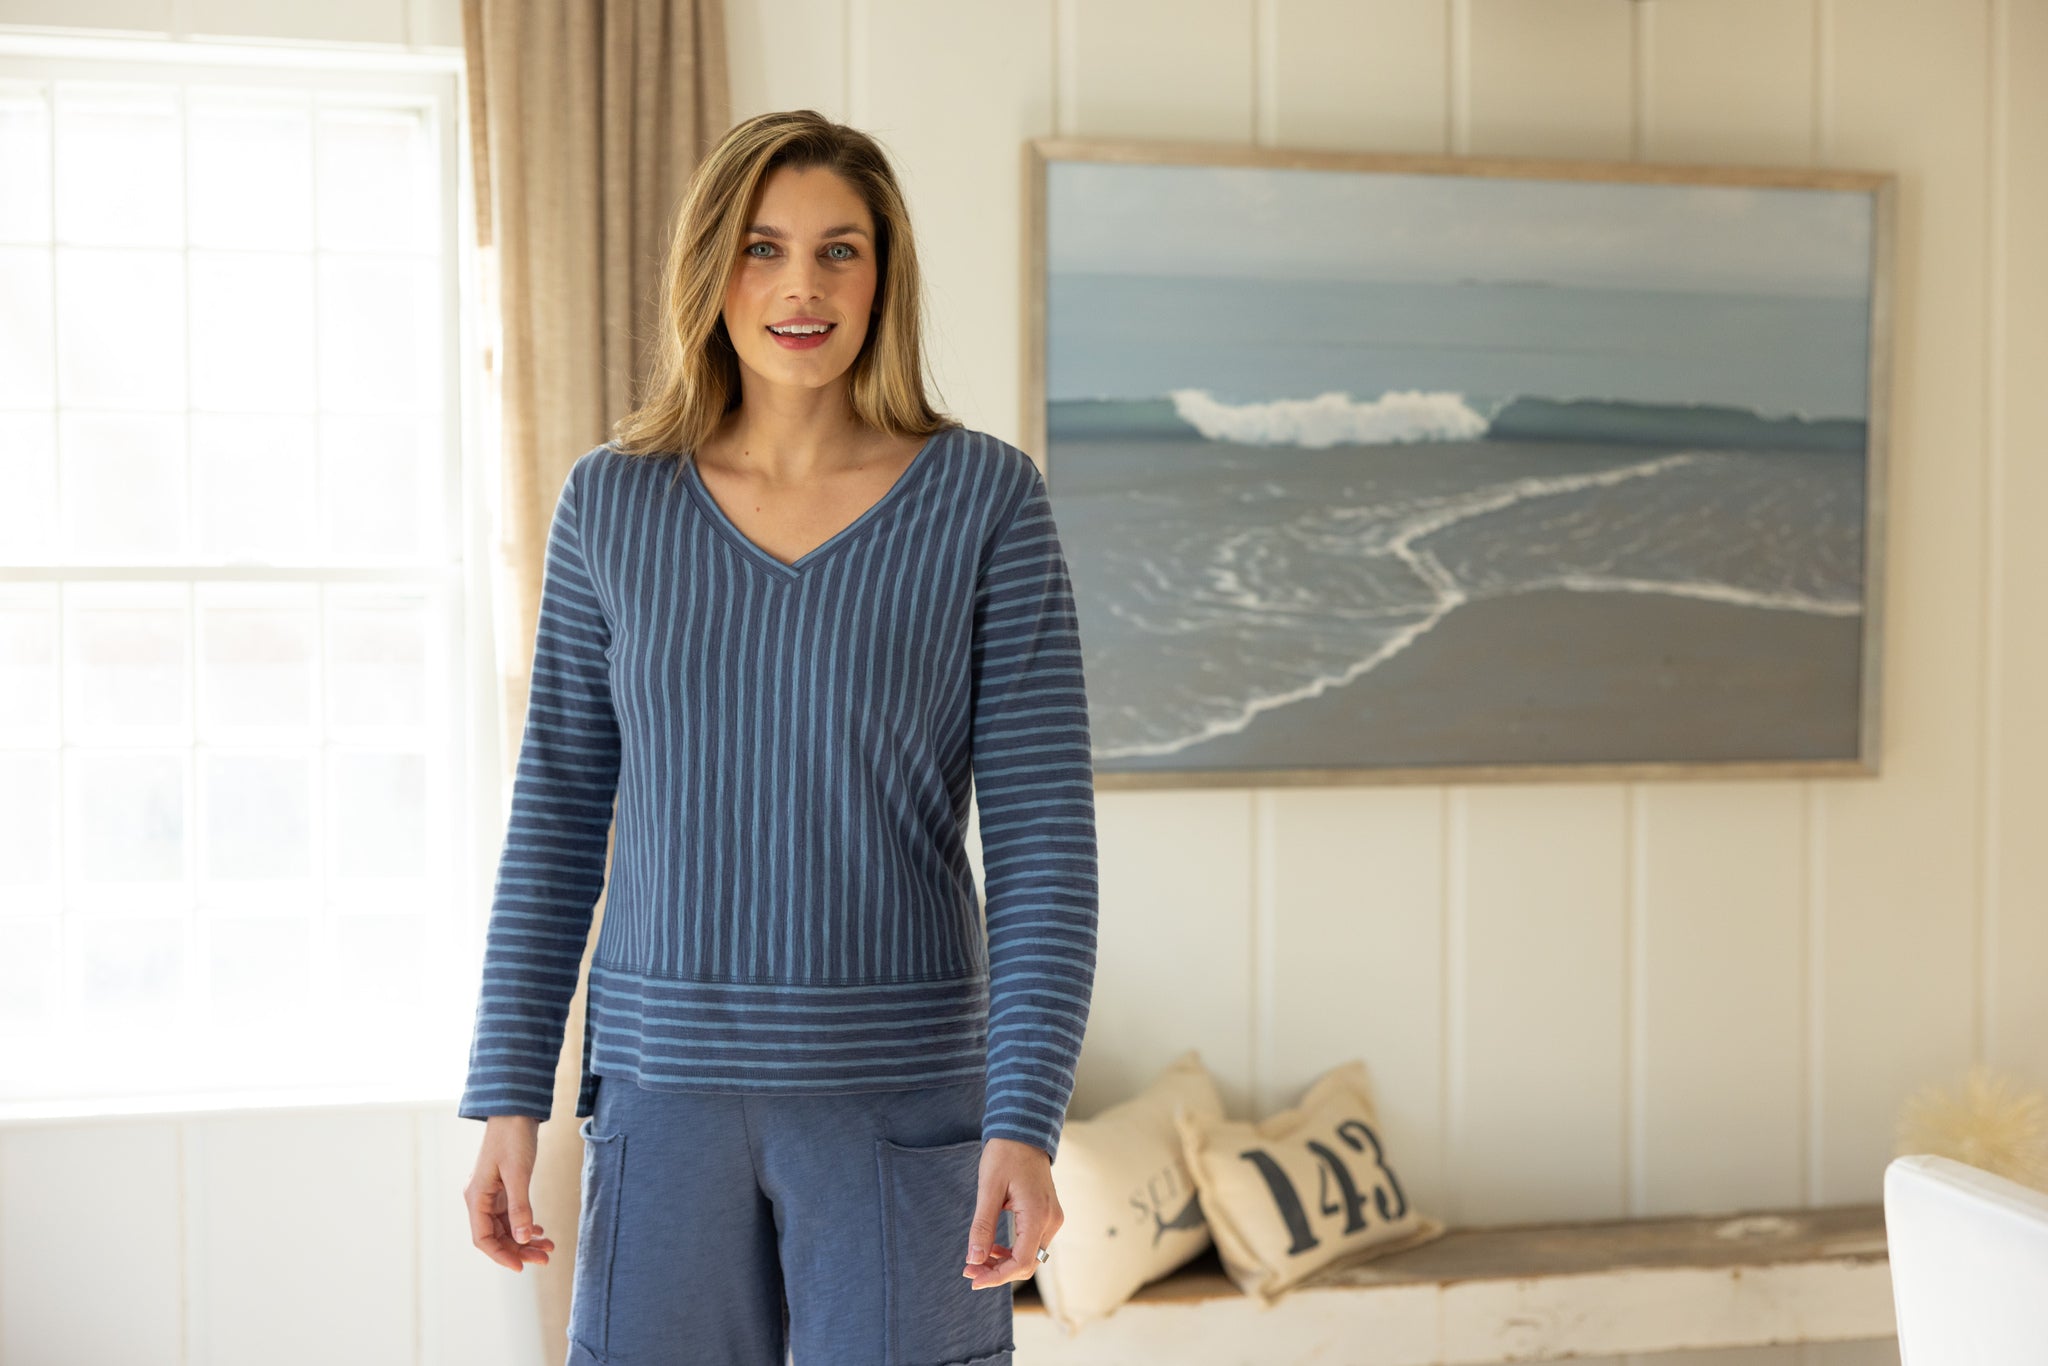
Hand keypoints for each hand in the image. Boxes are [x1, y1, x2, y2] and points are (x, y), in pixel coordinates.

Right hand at [465, 1115, 557, 1271]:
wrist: (515, 1111)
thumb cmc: (513, 1138)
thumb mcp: (518, 1173)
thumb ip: (520, 1206)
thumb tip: (522, 1239)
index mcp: (476, 1197)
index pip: (483, 1239)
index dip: (501, 1256)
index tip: (522, 1267)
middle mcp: (480, 1199)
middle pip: (497, 1236)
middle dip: (520, 1250)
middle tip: (545, 1259)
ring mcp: (492, 1194)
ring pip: (507, 1227)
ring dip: (525, 1239)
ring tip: (548, 1248)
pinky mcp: (504, 1188)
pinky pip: (512, 1215)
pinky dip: (526, 1225)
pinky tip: (540, 1230)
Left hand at [962, 1136, 1062, 1289]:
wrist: (1024, 1132)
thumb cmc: (1005, 1154)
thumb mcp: (988, 1189)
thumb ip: (983, 1226)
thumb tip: (974, 1259)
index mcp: (1038, 1215)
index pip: (1021, 1262)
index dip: (996, 1276)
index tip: (971, 1278)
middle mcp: (1051, 1221)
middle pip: (1027, 1264)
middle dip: (998, 1273)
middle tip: (969, 1270)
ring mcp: (1052, 1219)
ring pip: (1030, 1257)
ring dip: (1004, 1264)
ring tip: (977, 1260)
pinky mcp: (1048, 1216)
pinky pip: (1032, 1244)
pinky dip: (1013, 1252)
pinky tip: (993, 1248)